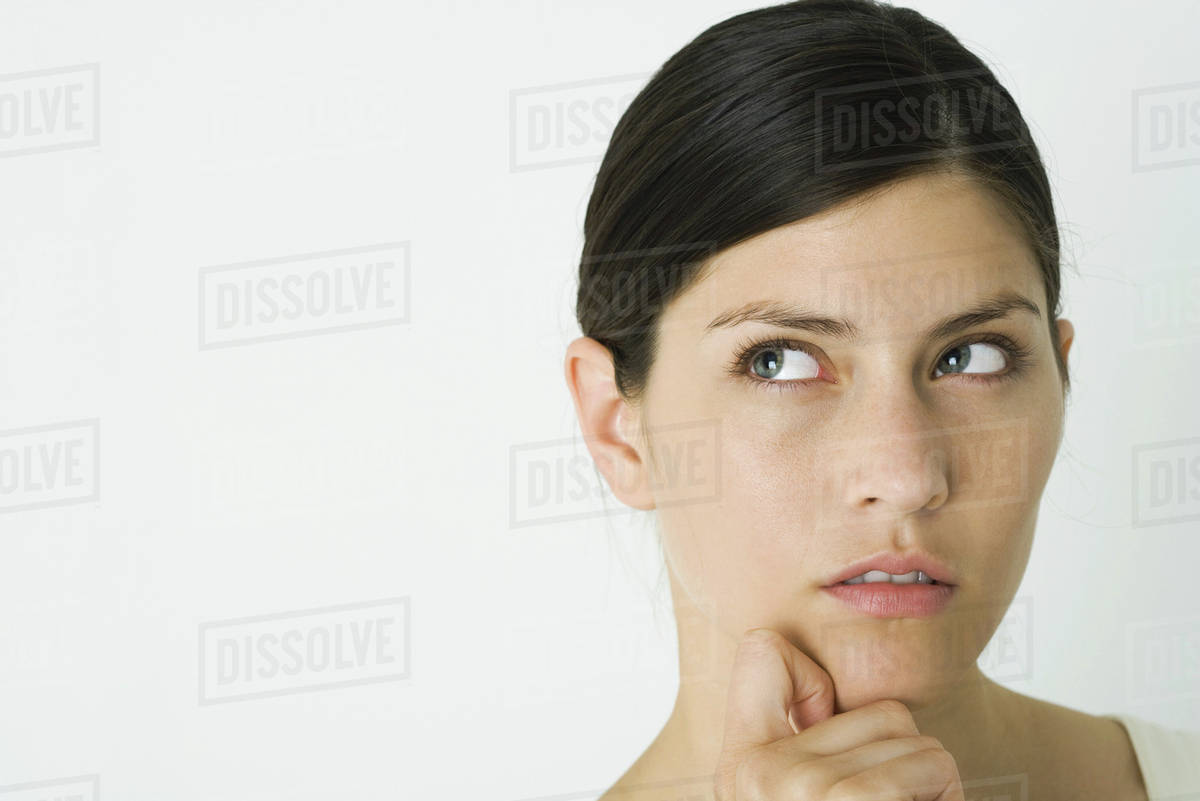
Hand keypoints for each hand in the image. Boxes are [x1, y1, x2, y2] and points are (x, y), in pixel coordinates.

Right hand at [713, 628, 964, 800]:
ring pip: (911, 735)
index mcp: (740, 765)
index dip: (811, 680)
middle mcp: (756, 773)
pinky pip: (934, 763)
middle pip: (876, 707)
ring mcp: (801, 790)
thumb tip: (827, 669)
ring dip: (925, 782)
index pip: (761, 649)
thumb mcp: (802, 791)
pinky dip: (946, 794)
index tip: (824, 731)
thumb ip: (803, 739)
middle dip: (896, 755)